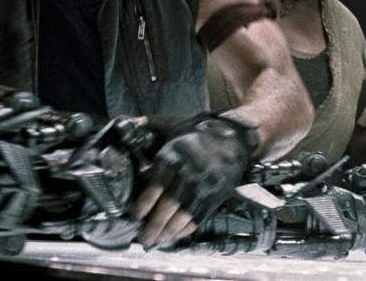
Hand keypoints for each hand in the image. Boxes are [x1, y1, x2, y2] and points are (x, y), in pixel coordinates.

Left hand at [134, 112, 257, 248]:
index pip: (154, 187)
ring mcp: (203, 186)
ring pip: (183, 215)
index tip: (135, 217)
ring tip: (157, 241)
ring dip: (168, 232)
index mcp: (173, 156)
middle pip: (167, 206)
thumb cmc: (200, 133)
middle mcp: (188, 173)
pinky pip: (199, 216)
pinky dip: (187, 228)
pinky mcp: (216, 194)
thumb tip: (132, 123)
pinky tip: (177, 235)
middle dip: (153, 226)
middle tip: (144, 239)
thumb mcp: (175, 125)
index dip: (143, 205)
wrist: (234, 137)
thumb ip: (153, 126)